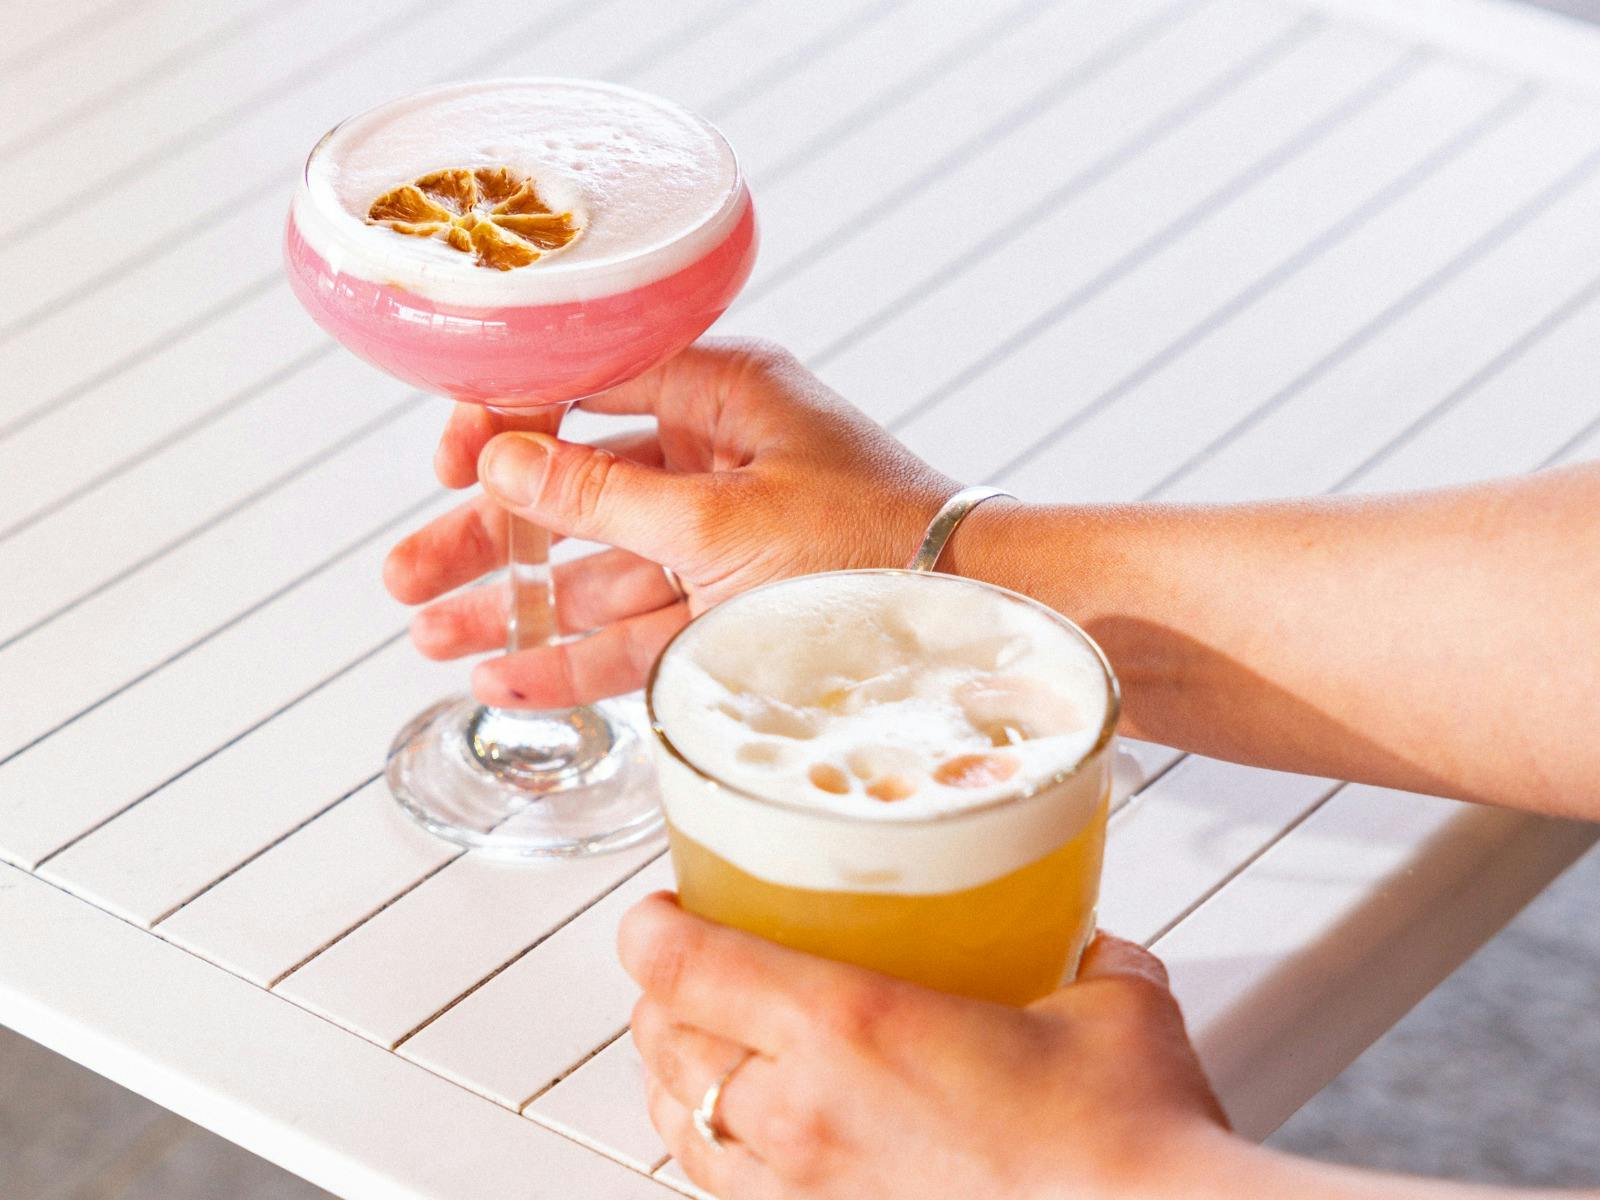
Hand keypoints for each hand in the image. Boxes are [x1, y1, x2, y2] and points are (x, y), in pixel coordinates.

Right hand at [382, 340, 956, 708]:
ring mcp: (723, 543)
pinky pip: (640, 630)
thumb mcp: (724, 520)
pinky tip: (508, 674)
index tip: (447, 463)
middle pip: (574, 492)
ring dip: (516, 605)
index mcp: (722, 398)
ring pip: (597, 570)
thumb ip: (605, 498)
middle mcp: (716, 462)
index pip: (586, 387)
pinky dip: (577, 656)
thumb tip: (504, 462)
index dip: (506, 422)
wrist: (985, 624)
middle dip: (487, 536)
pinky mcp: (733, 613)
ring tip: (430, 636)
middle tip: (404, 576)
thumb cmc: (882, 545)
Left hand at [619, 893, 1235, 1199]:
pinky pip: (729, 1196)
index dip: (650, 929)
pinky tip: (757, 1142)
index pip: (686, 964)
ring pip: (681, 1128)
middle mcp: (805, 1114)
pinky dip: (718, 1155)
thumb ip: (1092, 962)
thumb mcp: (1114, 1009)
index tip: (657, 911)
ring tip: (702, 1049)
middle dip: (659, 996)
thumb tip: (1096, 950)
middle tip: (689, 968)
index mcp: (851, 1026)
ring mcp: (808, 1195)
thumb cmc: (1124, 1147)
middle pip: (664, 1043)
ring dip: (676, 1078)